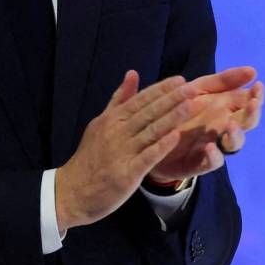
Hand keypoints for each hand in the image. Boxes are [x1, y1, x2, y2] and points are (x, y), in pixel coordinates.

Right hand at [54, 72, 194, 233]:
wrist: (71, 191)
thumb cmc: (90, 157)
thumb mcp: (100, 124)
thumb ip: (119, 100)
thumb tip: (132, 73)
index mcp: (111, 119)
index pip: (140, 100)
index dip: (161, 90)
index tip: (180, 80)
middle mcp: (116, 132)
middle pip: (148, 113)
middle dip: (171, 99)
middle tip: (193, 88)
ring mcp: (121, 153)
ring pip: (150, 131)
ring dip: (172, 118)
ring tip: (191, 106)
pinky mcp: (125, 174)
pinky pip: (146, 157)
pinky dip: (161, 146)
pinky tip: (176, 137)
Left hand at [146, 68, 264, 187]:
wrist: (152, 137)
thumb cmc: (180, 110)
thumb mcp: (199, 89)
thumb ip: (223, 81)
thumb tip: (253, 70)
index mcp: (226, 108)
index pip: (249, 102)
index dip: (257, 95)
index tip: (258, 85)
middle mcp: (224, 127)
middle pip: (247, 123)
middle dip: (252, 113)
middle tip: (253, 103)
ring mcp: (215, 145)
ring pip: (234, 144)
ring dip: (236, 135)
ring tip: (231, 125)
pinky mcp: (200, 162)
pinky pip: (212, 162)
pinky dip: (214, 155)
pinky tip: (210, 147)